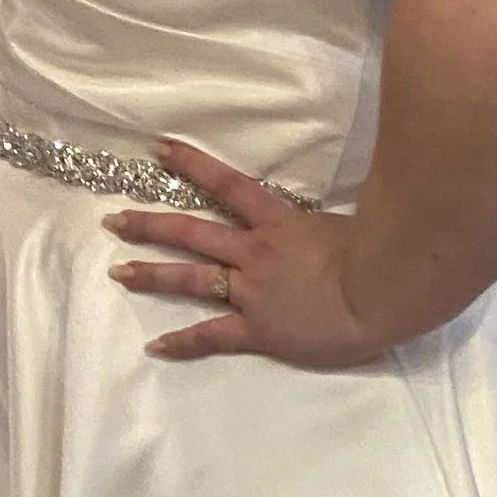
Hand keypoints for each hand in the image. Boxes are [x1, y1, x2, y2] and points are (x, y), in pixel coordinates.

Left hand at [106, 138, 382, 369]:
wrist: (381, 291)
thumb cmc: (377, 257)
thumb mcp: (343, 228)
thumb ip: (321, 227)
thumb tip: (321, 224)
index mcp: (279, 224)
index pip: (228, 186)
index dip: (193, 165)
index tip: (160, 150)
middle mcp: (255, 253)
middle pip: (193, 233)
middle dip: (150, 226)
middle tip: (114, 220)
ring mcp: (252, 291)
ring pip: (191, 279)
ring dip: (152, 275)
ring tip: (118, 272)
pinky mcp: (258, 329)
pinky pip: (212, 336)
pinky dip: (183, 342)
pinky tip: (155, 346)